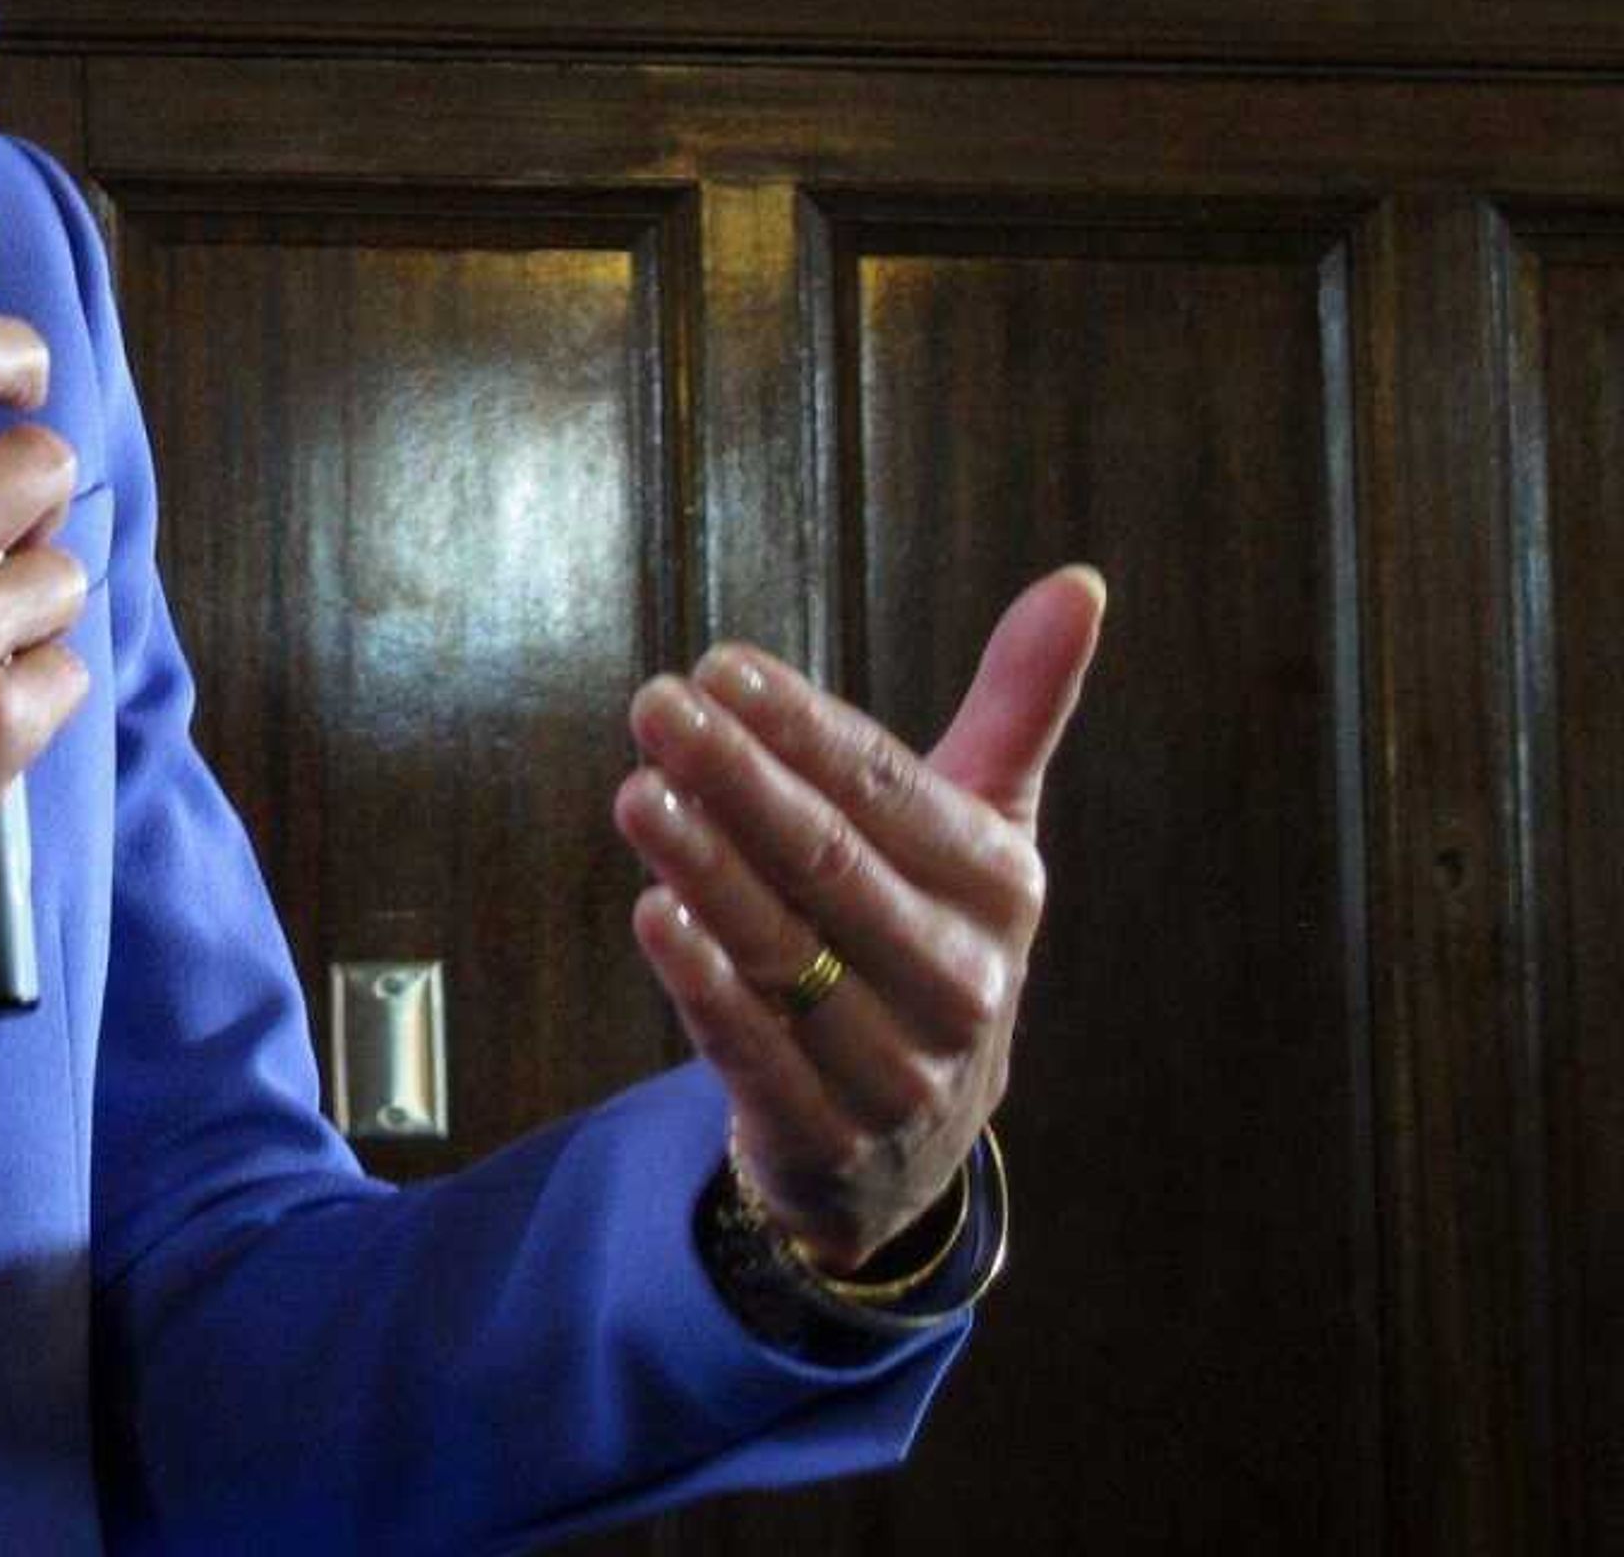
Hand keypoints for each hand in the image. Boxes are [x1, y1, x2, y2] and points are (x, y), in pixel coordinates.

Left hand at [612, 564, 1106, 1270]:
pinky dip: (704, 984)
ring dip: (707, 870)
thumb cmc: (928, 935)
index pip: (890, 791)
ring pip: (789, 953)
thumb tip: (1079, 581)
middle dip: (739, 778)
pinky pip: (758, 1052)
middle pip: (832, 862)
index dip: (805, 727)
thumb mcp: (984, 831)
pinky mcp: (827, 1132)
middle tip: (656, 705)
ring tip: (638, 793)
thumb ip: (1017, 708)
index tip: (721, 664)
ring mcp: (899, 1065)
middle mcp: (960, 977)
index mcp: (999, 887)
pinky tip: (652, 915)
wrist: (912, 1138)